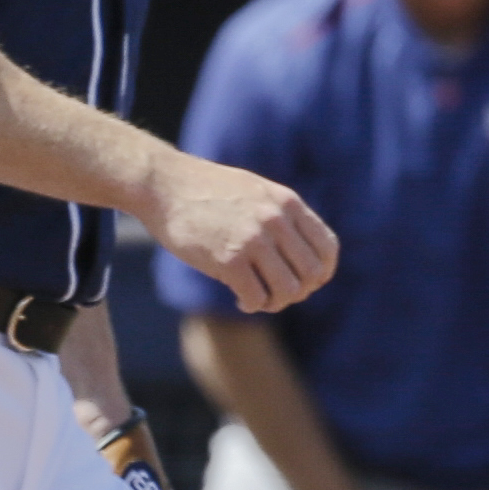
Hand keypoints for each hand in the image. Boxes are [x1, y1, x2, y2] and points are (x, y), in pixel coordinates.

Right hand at [138, 153, 338, 312]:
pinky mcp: (227, 259)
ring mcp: (252, 240)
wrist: (162, 184)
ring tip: (259, 300)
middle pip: (310, 273)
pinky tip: (240, 301)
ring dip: (276, 302)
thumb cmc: (203, 190)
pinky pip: (256, 296)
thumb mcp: (253, 191)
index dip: (322, 272)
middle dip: (298, 291)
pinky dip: (251, 305)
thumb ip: (279, 215)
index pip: (326, 248)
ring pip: (287, 289)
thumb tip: (297, 251)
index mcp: (286, 203)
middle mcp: (275, 221)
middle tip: (277, 293)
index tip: (306, 281)